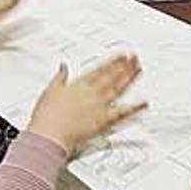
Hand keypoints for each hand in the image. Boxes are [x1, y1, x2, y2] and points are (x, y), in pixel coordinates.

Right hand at [27, 54, 146, 151]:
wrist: (48, 134)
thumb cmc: (46, 116)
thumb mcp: (50, 91)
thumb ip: (60, 77)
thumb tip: (63, 66)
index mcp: (78, 84)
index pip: (100, 69)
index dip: (113, 61)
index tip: (122, 55)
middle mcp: (91, 92)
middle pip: (111, 76)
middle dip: (124, 66)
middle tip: (135, 58)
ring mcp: (98, 106)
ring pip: (118, 89)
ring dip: (130, 78)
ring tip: (139, 70)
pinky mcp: (102, 121)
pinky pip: (121, 113)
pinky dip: (134, 108)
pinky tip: (144, 102)